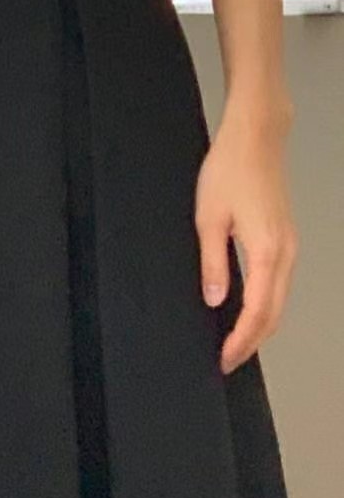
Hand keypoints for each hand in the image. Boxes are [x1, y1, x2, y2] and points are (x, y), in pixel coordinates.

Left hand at [194, 94, 297, 374]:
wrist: (255, 137)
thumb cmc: (229, 170)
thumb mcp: (209, 217)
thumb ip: (213, 262)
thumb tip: (215, 301)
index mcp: (267, 252)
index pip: (257, 313)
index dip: (241, 341)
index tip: (223, 360)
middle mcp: (286, 254)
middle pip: (274, 313)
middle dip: (252, 341)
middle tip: (227, 360)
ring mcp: (290, 245)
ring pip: (280, 299)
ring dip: (260, 324)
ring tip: (233, 340)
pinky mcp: (285, 236)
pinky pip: (280, 282)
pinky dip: (266, 303)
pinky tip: (247, 306)